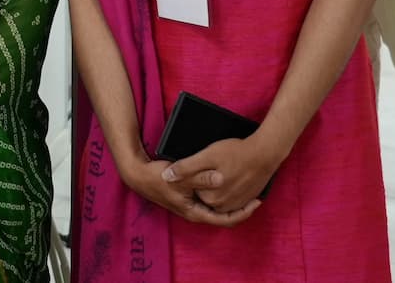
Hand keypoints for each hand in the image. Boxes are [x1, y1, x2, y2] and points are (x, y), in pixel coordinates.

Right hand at [122, 154, 259, 227]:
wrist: (138, 175)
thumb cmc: (157, 178)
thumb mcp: (180, 178)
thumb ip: (200, 178)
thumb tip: (221, 179)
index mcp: (195, 212)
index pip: (226, 219)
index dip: (244, 212)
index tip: (257, 202)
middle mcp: (195, 212)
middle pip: (224, 214)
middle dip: (241, 206)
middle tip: (257, 194)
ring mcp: (192, 205)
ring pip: (218, 206)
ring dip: (231, 200)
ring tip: (246, 188)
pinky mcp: (189, 196)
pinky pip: (211, 199)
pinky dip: (221, 193)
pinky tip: (226, 180)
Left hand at [161, 136, 277, 212]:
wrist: (264, 153)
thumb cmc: (235, 153)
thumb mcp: (206, 156)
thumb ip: (186, 168)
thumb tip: (166, 177)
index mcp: (211, 199)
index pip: (191, 190)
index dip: (191, 176)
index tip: (198, 165)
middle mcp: (223, 207)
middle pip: (203, 194)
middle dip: (202, 182)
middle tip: (212, 165)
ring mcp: (236, 205)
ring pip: (216, 195)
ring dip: (215, 186)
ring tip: (220, 168)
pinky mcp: (246, 200)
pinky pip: (230, 197)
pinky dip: (227, 188)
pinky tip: (228, 174)